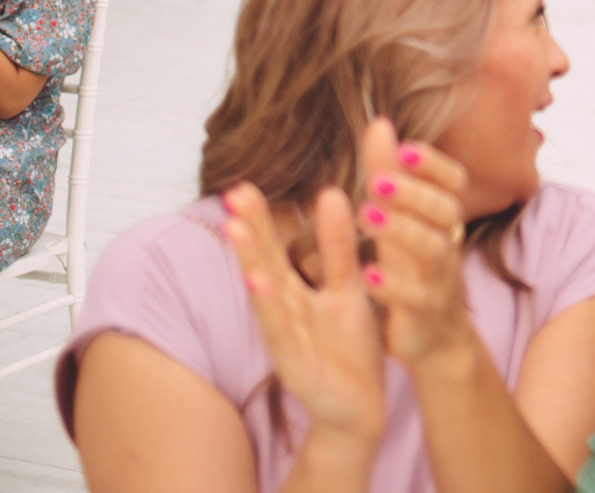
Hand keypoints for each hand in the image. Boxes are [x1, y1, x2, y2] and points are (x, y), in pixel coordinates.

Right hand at [223, 180, 386, 447]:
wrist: (361, 410)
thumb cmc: (349, 349)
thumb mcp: (348, 289)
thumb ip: (338, 247)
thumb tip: (329, 193)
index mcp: (301, 293)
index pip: (277, 249)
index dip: (262, 220)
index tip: (243, 184)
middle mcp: (287, 312)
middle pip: (265, 263)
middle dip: (250, 229)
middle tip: (233, 191)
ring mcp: (288, 338)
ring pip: (266, 293)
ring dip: (250, 261)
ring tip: (234, 227)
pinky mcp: (295, 365)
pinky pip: (281, 332)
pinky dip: (269, 307)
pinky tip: (257, 282)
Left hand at [354, 120, 481, 370]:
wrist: (437, 339)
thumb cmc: (417, 270)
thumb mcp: (403, 220)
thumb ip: (391, 173)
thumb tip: (379, 123)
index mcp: (444, 219)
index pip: (453, 182)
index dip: (432, 165)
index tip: (403, 149)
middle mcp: (448, 244)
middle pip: (444, 211)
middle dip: (414, 193)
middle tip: (378, 180)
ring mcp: (441, 280)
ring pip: (433, 251)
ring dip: (402, 230)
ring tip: (367, 215)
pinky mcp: (426, 315)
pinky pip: (416, 300)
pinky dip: (394, 286)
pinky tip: (368, 274)